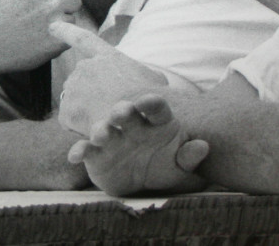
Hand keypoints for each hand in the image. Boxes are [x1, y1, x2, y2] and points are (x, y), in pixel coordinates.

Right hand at [0, 0, 82, 73]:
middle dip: (65, 5)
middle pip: (76, 0)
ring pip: (73, 19)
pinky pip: (68, 36)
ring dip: (62, 23)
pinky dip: (59, 39)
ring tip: (41, 27)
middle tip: (49, 13)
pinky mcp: (57, 44)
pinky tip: (42, 39)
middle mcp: (52, 3)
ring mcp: (56, 24)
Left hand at [50, 22, 169, 136]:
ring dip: (84, 111)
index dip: (66, 32)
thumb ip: (139, 75)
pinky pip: (67, 119)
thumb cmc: (153, 102)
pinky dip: (78, 127)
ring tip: (104, 121)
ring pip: (72, 100)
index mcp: (107, 57)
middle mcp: (86, 67)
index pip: (84, 39)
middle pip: (79, 81)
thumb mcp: (154, 81)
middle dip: (88, 95)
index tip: (52, 26)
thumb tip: (140, 80)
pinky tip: (95, 130)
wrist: (141, 118)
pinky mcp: (67, 109)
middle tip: (107, 110)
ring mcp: (74, 86)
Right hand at [68, 94, 209, 195]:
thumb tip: (203, 146)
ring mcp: (112, 136)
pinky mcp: (95, 153)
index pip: (156, 107)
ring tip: (101, 134)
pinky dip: (78, 151)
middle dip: (122, 111)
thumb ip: (190, 157)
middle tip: (120, 112)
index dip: (152, 103)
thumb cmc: (163, 164)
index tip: (149, 101)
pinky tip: (75, 156)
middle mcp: (131, 123)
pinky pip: (85, 150)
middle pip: (126, 112)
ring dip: (101, 129)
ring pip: (103, 129)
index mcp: (155, 120)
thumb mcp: (180, 165)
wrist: (142, 178)